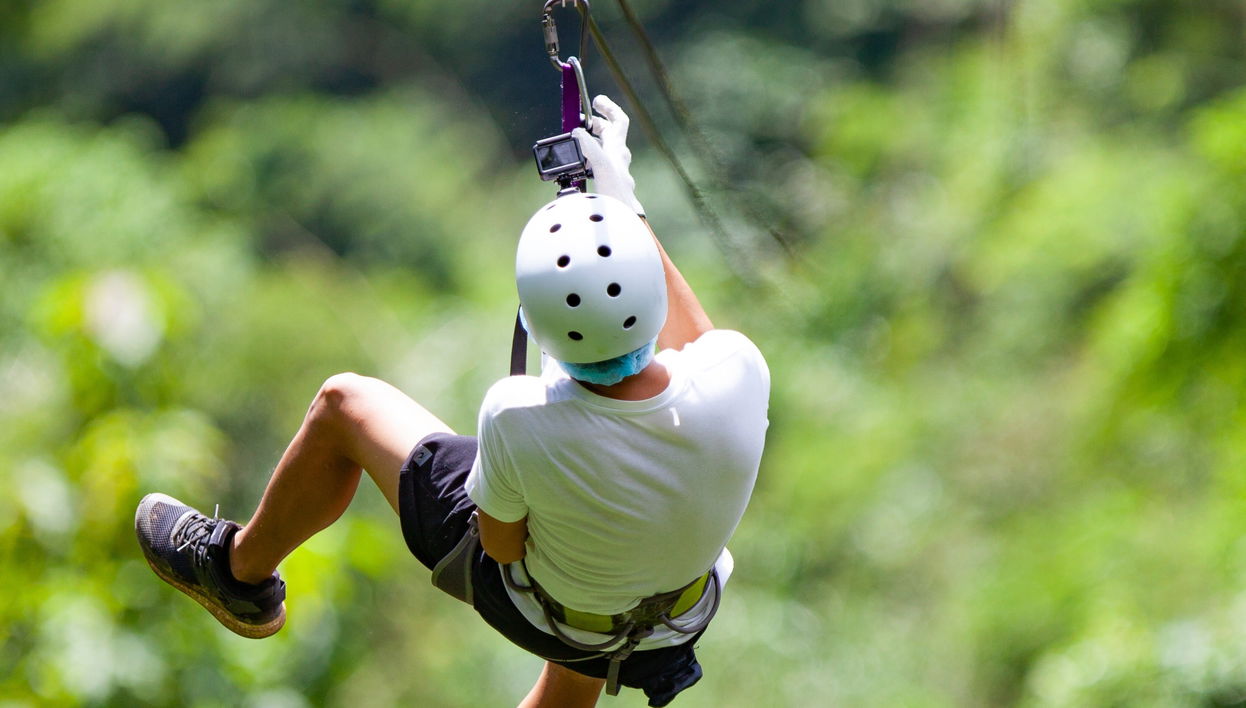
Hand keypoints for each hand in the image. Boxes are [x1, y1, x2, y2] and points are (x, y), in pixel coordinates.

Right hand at [572, 95, 644, 215]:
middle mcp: (617, 160)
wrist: (622, 220)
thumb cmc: (615, 195)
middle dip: (595, 124)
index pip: (619, 121)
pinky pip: (598, 166)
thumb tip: (578, 131)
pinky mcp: (606, 184)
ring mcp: (613, 172)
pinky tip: (578, 166)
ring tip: (576, 141)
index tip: (595, 101)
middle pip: (609, 134)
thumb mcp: (601, 164)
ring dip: (590, 142)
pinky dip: (587, 160)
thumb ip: (589, 146)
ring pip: (603, 149)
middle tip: (580, 122)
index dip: (609, 108)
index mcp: (617, 150)